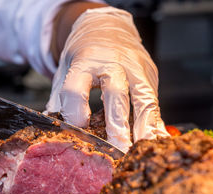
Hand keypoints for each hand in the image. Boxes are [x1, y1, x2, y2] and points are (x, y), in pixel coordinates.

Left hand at [46, 7, 168, 152]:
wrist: (107, 26)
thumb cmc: (85, 53)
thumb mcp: (65, 68)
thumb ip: (60, 96)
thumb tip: (53, 124)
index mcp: (84, 62)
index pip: (76, 87)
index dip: (75, 109)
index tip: (79, 128)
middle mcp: (112, 64)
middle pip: (115, 94)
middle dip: (117, 124)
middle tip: (118, 149)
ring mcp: (135, 68)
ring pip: (143, 98)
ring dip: (145, 126)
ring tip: (142, 148)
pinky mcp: (150, 75)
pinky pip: (155, 101)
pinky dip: (157, 121)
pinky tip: (159, 138)